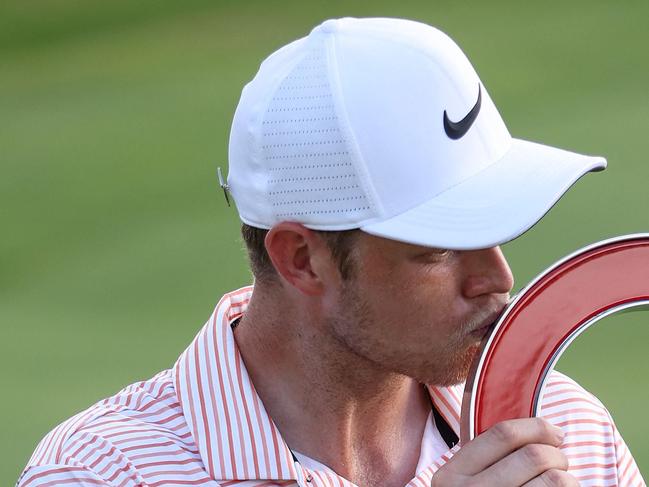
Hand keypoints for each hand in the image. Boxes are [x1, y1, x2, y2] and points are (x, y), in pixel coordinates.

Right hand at [431, 417, 575, 485]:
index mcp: (452, 475)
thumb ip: (487, 461)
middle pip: (534, 455)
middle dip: (558, 457)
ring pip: (555, 481)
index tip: (555, 434)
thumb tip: (547, 434)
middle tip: (560, 466)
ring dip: (568, 481)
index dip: (537, 427)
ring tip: (562, 486)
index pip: (503, 434)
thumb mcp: (466, 484)